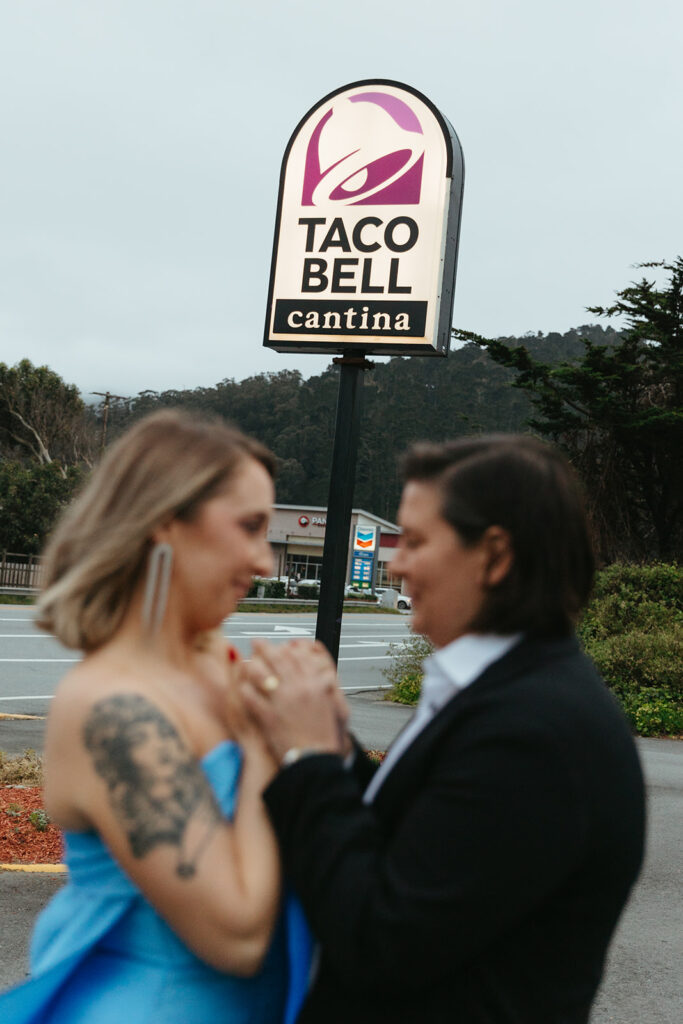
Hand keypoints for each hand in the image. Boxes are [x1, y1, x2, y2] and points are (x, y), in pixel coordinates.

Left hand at [240, 639, 350, 762]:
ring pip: (261, 674)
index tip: (279, 644)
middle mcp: (298, 689)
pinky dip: (244, 689)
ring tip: (244, 662)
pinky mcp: (268, 716)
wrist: (316, 761)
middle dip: (264, 647)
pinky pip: (250, 696)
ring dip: (251, 665)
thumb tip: (318, 671)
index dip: (285, 648)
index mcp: (314, 684)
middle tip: (256, 641)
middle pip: (277, 660)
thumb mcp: (329, 704)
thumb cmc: (323, 735)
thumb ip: (321, 684)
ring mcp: (282, 702)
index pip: (297, 656)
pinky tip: (240, 687)